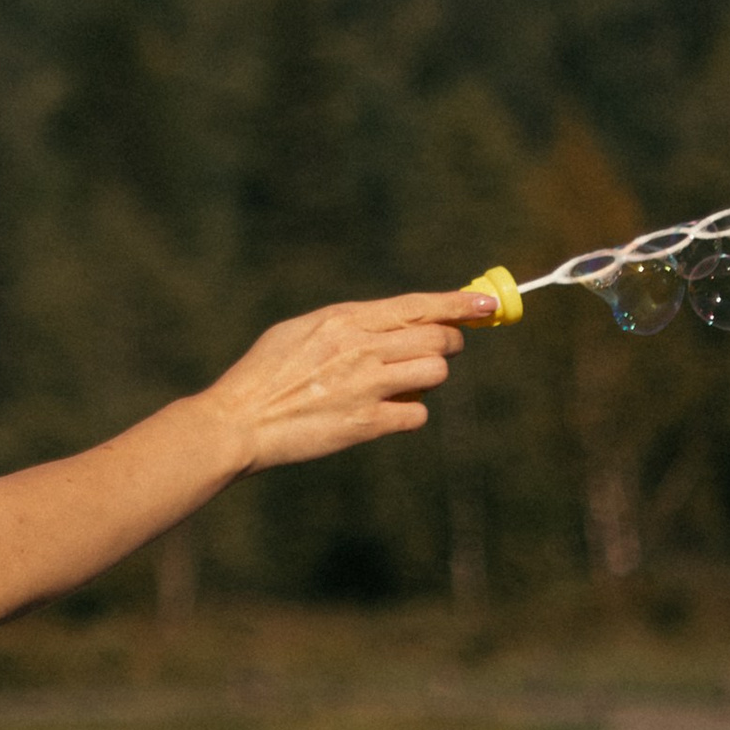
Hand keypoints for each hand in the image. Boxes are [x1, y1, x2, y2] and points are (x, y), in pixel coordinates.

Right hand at [202, 288, 490, 477]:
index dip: (460, 304)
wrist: (240, 421)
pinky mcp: (366, 425)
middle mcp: (361, 348)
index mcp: (344, 319)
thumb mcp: (301, 330)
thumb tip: (394, 321)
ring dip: (427, 379)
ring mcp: (366, 387)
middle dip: (446, 344)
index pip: (418, 306)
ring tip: (402, 383)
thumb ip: (348, 324)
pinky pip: (416, 415)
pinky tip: (384, 412)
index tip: (489, 304)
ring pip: (435, 375)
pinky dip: (408, 413)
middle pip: (437, 339)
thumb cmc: (265, 373)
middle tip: (434, 350)